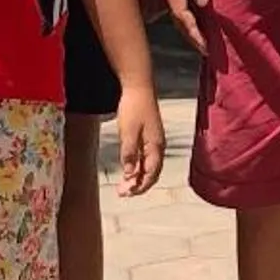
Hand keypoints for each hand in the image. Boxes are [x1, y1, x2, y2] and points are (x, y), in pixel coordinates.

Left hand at [115, 81, 165, 197]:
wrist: (138, 86)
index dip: (140, 186)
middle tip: (122, 193)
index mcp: (155, 146)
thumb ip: (129, 153)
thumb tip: (129, 175)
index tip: (127, 194)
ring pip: (148, 166)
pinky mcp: (149, 136)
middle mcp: (158, 146)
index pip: (151, 174)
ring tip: (123, 186)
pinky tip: (127, 170)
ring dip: (137, 177)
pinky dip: (137, 167)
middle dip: (138, 185)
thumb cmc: (134, 107)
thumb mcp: (128, 131)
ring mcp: (154, 141)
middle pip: (151, 173)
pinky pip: (145, 158)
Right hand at [151, 0, 209, 53]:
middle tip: (205, 49)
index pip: (182, 14)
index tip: (206, 50)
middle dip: (190, 32)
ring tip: (202, 33)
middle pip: (177, 13)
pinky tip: (198, 4)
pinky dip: (190, 3)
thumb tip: (202, 3)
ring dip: (190, 19)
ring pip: (178, 2)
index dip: (194, 32)